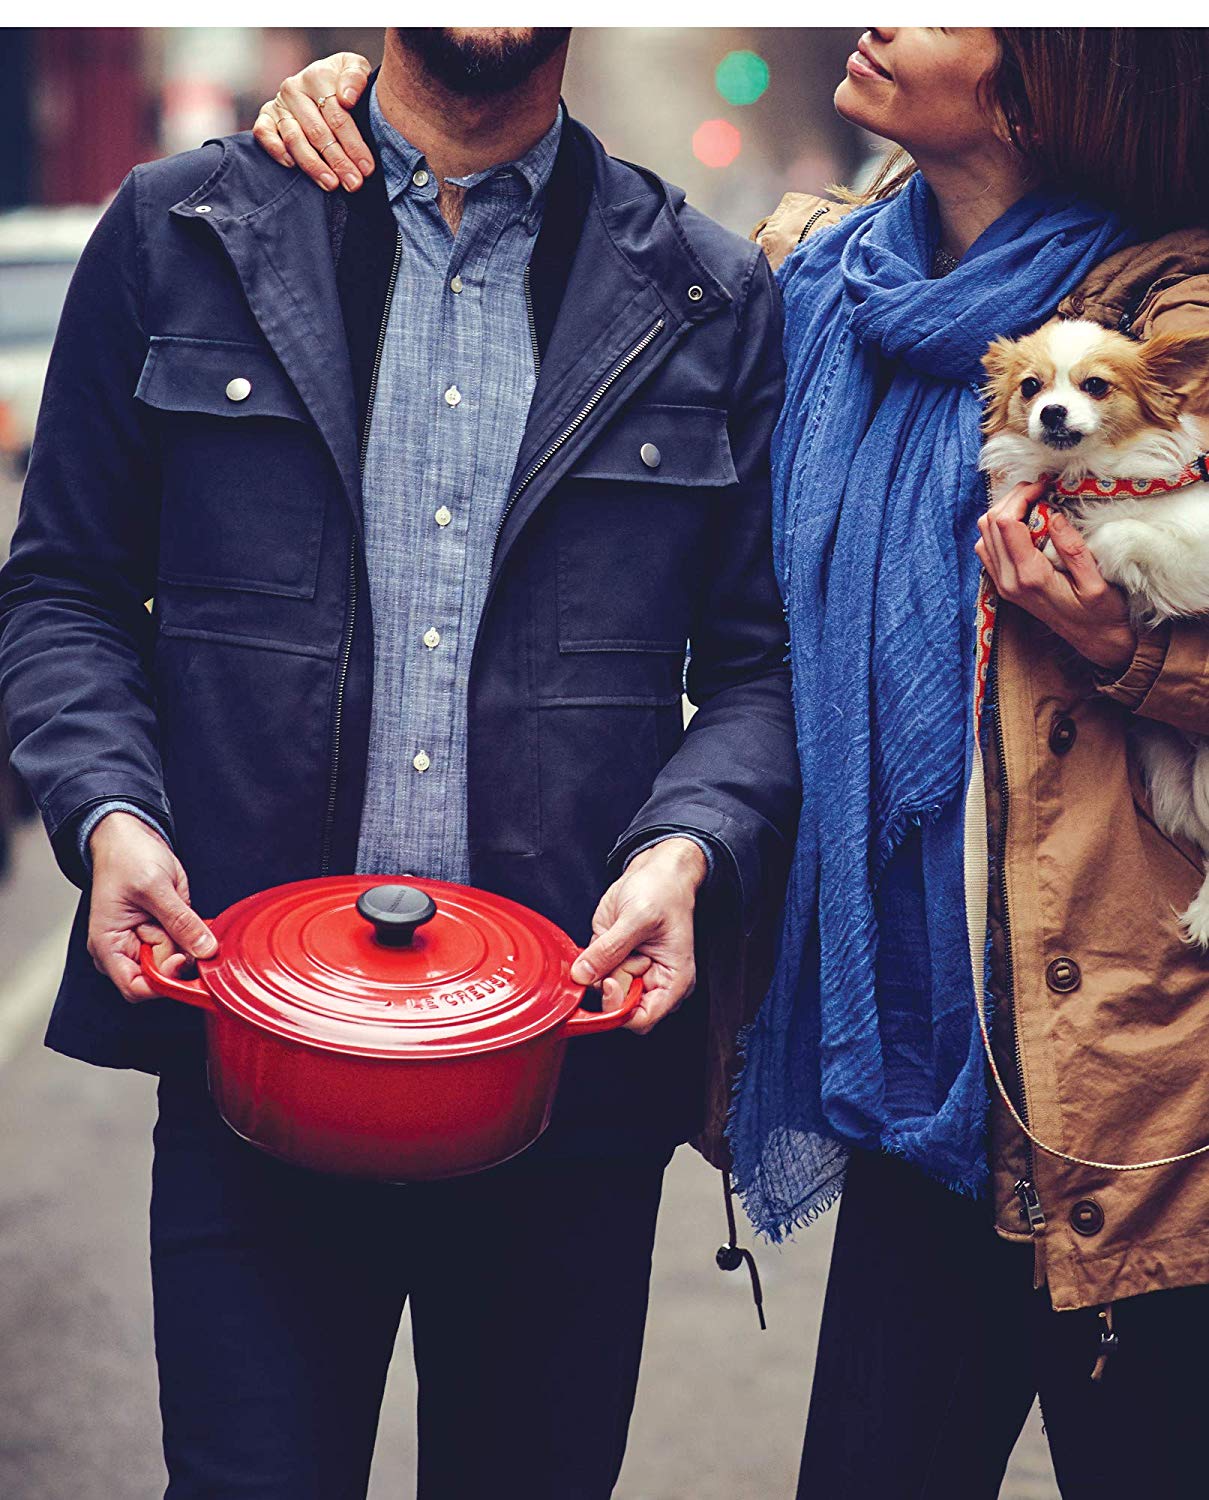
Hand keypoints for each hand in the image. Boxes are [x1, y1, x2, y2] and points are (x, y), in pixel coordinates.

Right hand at [87, 812, 216, 1002]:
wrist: (128, 835)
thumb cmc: (126, 857)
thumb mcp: (155, 887)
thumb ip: (181, 921)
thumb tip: (204, 949)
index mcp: (110, 945)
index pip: (136, 988)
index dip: (163, 983)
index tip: (184, 962)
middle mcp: (126, 949)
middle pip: (162, 976)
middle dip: (180, 954)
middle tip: (184, 923)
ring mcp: (147, 940)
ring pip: (178, 961)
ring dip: (189, 941)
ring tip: (179, 909)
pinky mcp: (164, 930)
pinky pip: (185, 944)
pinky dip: (194, 933)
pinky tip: (190, 915)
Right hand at [253, 52, 373, 191]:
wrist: (322, 80)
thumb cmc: (344, 81)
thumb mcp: (356, 69)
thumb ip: (356, 77)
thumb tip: (347, 98)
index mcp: (317, 75)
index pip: (337, 116)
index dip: (354, 144)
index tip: (367, 168)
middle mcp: (294, 89)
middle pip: (317, 132)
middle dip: (338, 161)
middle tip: (354, 184)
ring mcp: (279, 104)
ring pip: (294, 138)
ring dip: (313, 165)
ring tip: (331, 184)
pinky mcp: (265, 117)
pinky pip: (263, 133)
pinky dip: (276, 149)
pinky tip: (292, 166)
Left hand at [569, 838, 707, 1035]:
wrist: (658, 870)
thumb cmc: (663, 891)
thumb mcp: (637, 918)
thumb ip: (609, 949)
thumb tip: (583, 975)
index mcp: (671, 981)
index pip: (642, 1019)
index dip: (621, 1008)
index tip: (609, 982)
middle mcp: (651, 981)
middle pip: (618, 1007)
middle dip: (608, 982)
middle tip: (613, 951)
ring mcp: (629, 970)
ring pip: (601, 991)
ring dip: (596, 969)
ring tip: (612, 938)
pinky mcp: (611, 958)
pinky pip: (592, 972)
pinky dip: (588, 959)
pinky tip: (601, 938)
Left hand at [975, 480, 1136, 672]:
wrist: (1095, 641)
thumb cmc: (1102, 613)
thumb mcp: (1097, 582)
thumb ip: (1073, 549)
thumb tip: (1052, 515)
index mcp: (1030, 576)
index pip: (1007, 523)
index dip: (1022, 496)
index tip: (1044, 485)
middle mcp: (1008, 581)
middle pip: (990, 524)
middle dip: (1012, 498)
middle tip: (1039, 488)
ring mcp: (1002, 584)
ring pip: (984, 534)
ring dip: (1003, 511)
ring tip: (1032, 502)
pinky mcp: (1004, 585)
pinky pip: (987, 550)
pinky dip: (999, 529)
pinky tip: (1024, 524)